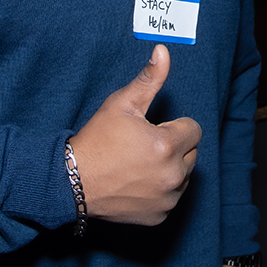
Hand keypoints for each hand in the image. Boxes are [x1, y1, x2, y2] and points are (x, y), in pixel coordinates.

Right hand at [70, 44, 201, 224]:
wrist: (72, 182)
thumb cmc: (97, 140)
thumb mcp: (121, 104)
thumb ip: (149, 78)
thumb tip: (164, 50)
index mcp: (167, 145)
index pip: (194, 130)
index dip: (174, 126)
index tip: (152, 129)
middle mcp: (172, 175)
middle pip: (192, 153)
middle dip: (174, 146)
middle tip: (144, 145)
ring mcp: (167, 198)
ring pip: (184, 175)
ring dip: (171, 168)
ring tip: (140, 163)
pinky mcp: (159, 216)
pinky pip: (172, 197)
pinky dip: (161, 190)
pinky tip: (138, 182)